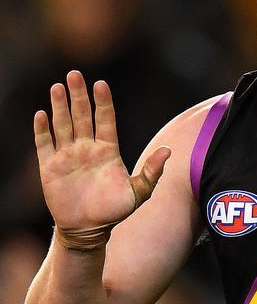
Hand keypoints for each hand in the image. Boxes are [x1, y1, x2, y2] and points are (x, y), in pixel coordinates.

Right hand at [33, 71, 169, 229]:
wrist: (89, 229)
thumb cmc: (114, 210)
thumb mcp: (138, 192)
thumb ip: (152, 171)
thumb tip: (168, 150)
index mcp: (108, 150)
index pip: (106, 119)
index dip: (103, 102)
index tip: (101, 84)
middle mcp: (87, 148)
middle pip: (82, 115)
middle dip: (79, 95)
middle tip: (74, 74)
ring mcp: (68, 156)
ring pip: (63, 125)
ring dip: (60, 106)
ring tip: (57, 86)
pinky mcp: (50, 167)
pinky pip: (44, 144)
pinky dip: (42, 130)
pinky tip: (41, 114)